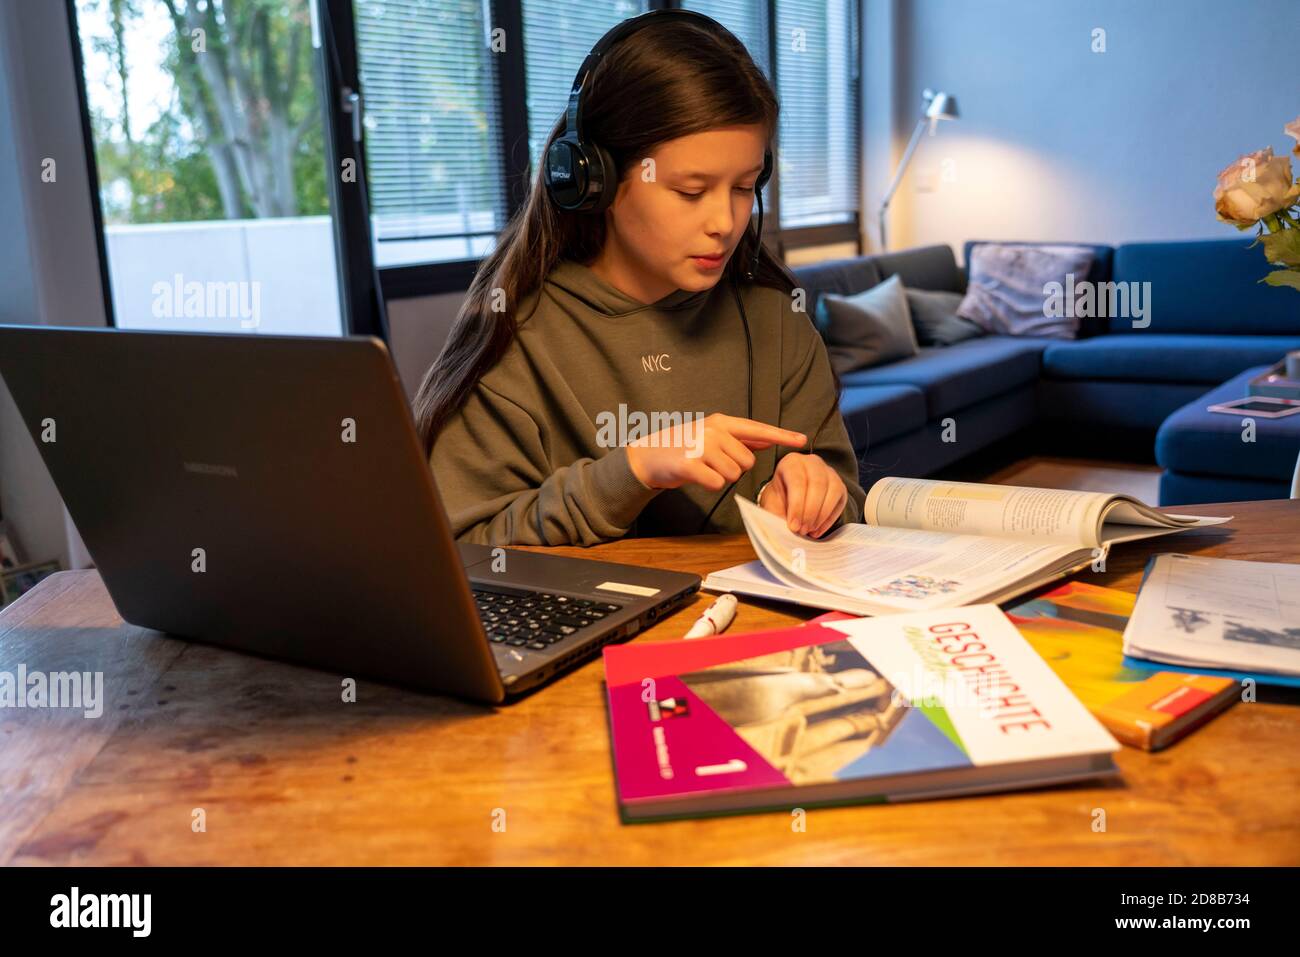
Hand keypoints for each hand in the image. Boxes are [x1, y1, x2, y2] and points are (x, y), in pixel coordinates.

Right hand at [625, 414, 805, 491]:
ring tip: (703, 469)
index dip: (781, 435)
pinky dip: (710, 485)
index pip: (757, 429)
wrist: (647, 455)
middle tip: (713, 464)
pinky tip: (697, 477)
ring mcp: (701, 446)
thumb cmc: (683, 447)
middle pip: (747, 461)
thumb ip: (740, 439)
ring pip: (733, 474)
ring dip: (721, 478)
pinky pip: (717, 483)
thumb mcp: (712, 437)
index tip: (802, 439)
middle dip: (735, 469)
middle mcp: (713, 431)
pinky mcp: (690, 464)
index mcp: (721, 422)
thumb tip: (768, 440)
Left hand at [759, 453, 846, 537]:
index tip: (793, 526)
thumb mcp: (772, 505)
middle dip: (810, 512)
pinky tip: (817, 531)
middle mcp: (812, 462)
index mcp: (791, 462)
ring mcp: (829, 472)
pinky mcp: (840, 486)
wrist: (788, 500)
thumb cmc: (779, 500)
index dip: (797, 506)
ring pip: (833, 491)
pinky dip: (829, 520)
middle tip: (802, 530)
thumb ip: (775, 515)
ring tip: (809, 531)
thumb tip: (783, 531)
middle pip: (818, 485)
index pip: (798, 481)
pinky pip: (840, 502)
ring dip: (821, 516)